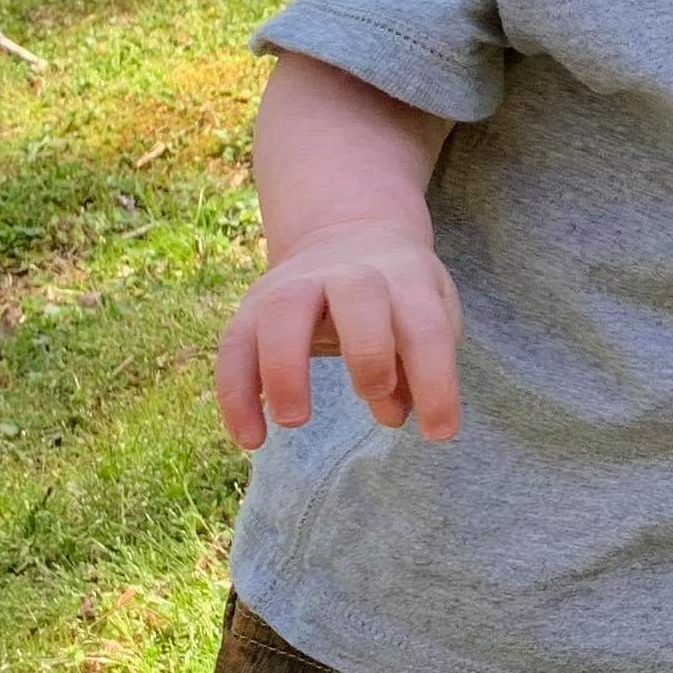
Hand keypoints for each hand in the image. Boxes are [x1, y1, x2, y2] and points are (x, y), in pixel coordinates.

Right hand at [213, 218, 463, 450]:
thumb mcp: (426, 318)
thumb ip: (417, 369)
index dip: (435, 381)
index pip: (426, 327)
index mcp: (406, 278)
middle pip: (358, 294)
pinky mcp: (254, 307)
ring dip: (285, 368)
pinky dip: (236, 394)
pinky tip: (251, 439)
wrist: (349, 233)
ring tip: (294, 421)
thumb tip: (393, 414)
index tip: (439, 433)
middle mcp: (350, 273)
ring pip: (283, 311)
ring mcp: (296, 285)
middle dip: (367, 349)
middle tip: (369, 394)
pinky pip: (234, 346)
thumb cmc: (399, 297)